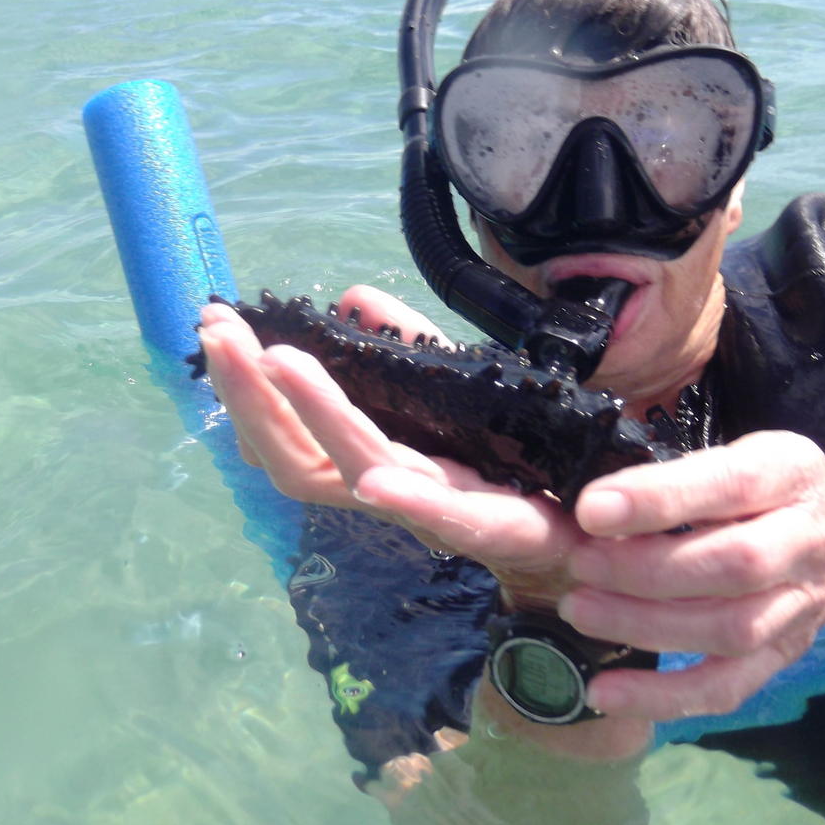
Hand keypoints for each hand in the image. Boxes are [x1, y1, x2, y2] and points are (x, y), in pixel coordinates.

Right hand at [197, 285, 583, 604]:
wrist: (608, 524)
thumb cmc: (527, 460)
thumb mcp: (461, 387)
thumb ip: (409, 347)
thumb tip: (353, 296)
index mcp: (379, 461)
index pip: (290, 436)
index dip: (248, 390)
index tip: (215, 328)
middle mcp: (394, 493)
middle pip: (298, 460)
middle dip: (252, 397)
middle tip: (217, 334)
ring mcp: (440, 513)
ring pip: (357, 477)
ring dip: (311, 419)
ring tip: (277, 361)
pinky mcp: (502, 528)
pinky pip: (448, 516)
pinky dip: (406, 499)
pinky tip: (373, 476)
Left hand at [560, 431, 824, 720]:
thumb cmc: (766, 489)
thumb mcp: (736, 454)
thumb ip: (676, 474)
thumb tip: (589, 505)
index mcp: (790, 473)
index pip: (732, 484)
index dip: (660, 498)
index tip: (592, 508)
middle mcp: (807, 541)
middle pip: (736, 564)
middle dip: (646, 569)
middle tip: (579, 563)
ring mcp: (799, 606)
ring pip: (730, 630)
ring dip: (646, 626)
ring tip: (580, 610)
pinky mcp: (782, 656)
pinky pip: (725, 688)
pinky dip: (661, 696)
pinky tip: (603, 691)